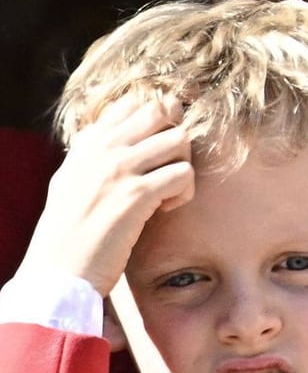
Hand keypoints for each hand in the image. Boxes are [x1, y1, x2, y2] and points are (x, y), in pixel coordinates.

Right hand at [19, 94, 193, 296]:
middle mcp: (103, 148)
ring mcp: (118, 169)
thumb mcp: (72, 179)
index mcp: (88, 142)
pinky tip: (166, 209)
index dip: (159, 120)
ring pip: (180, 138)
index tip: (156, 149)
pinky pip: (183, 173)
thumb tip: (110, 134)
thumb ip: (92, 153)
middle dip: (178, 133)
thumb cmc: (69, 230)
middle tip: (170, 164)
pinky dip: (184, 192)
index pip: (134, 101)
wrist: (59, 270)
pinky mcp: (135, 195)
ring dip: (184, 164)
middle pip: (163, 109)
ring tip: (168, 189)